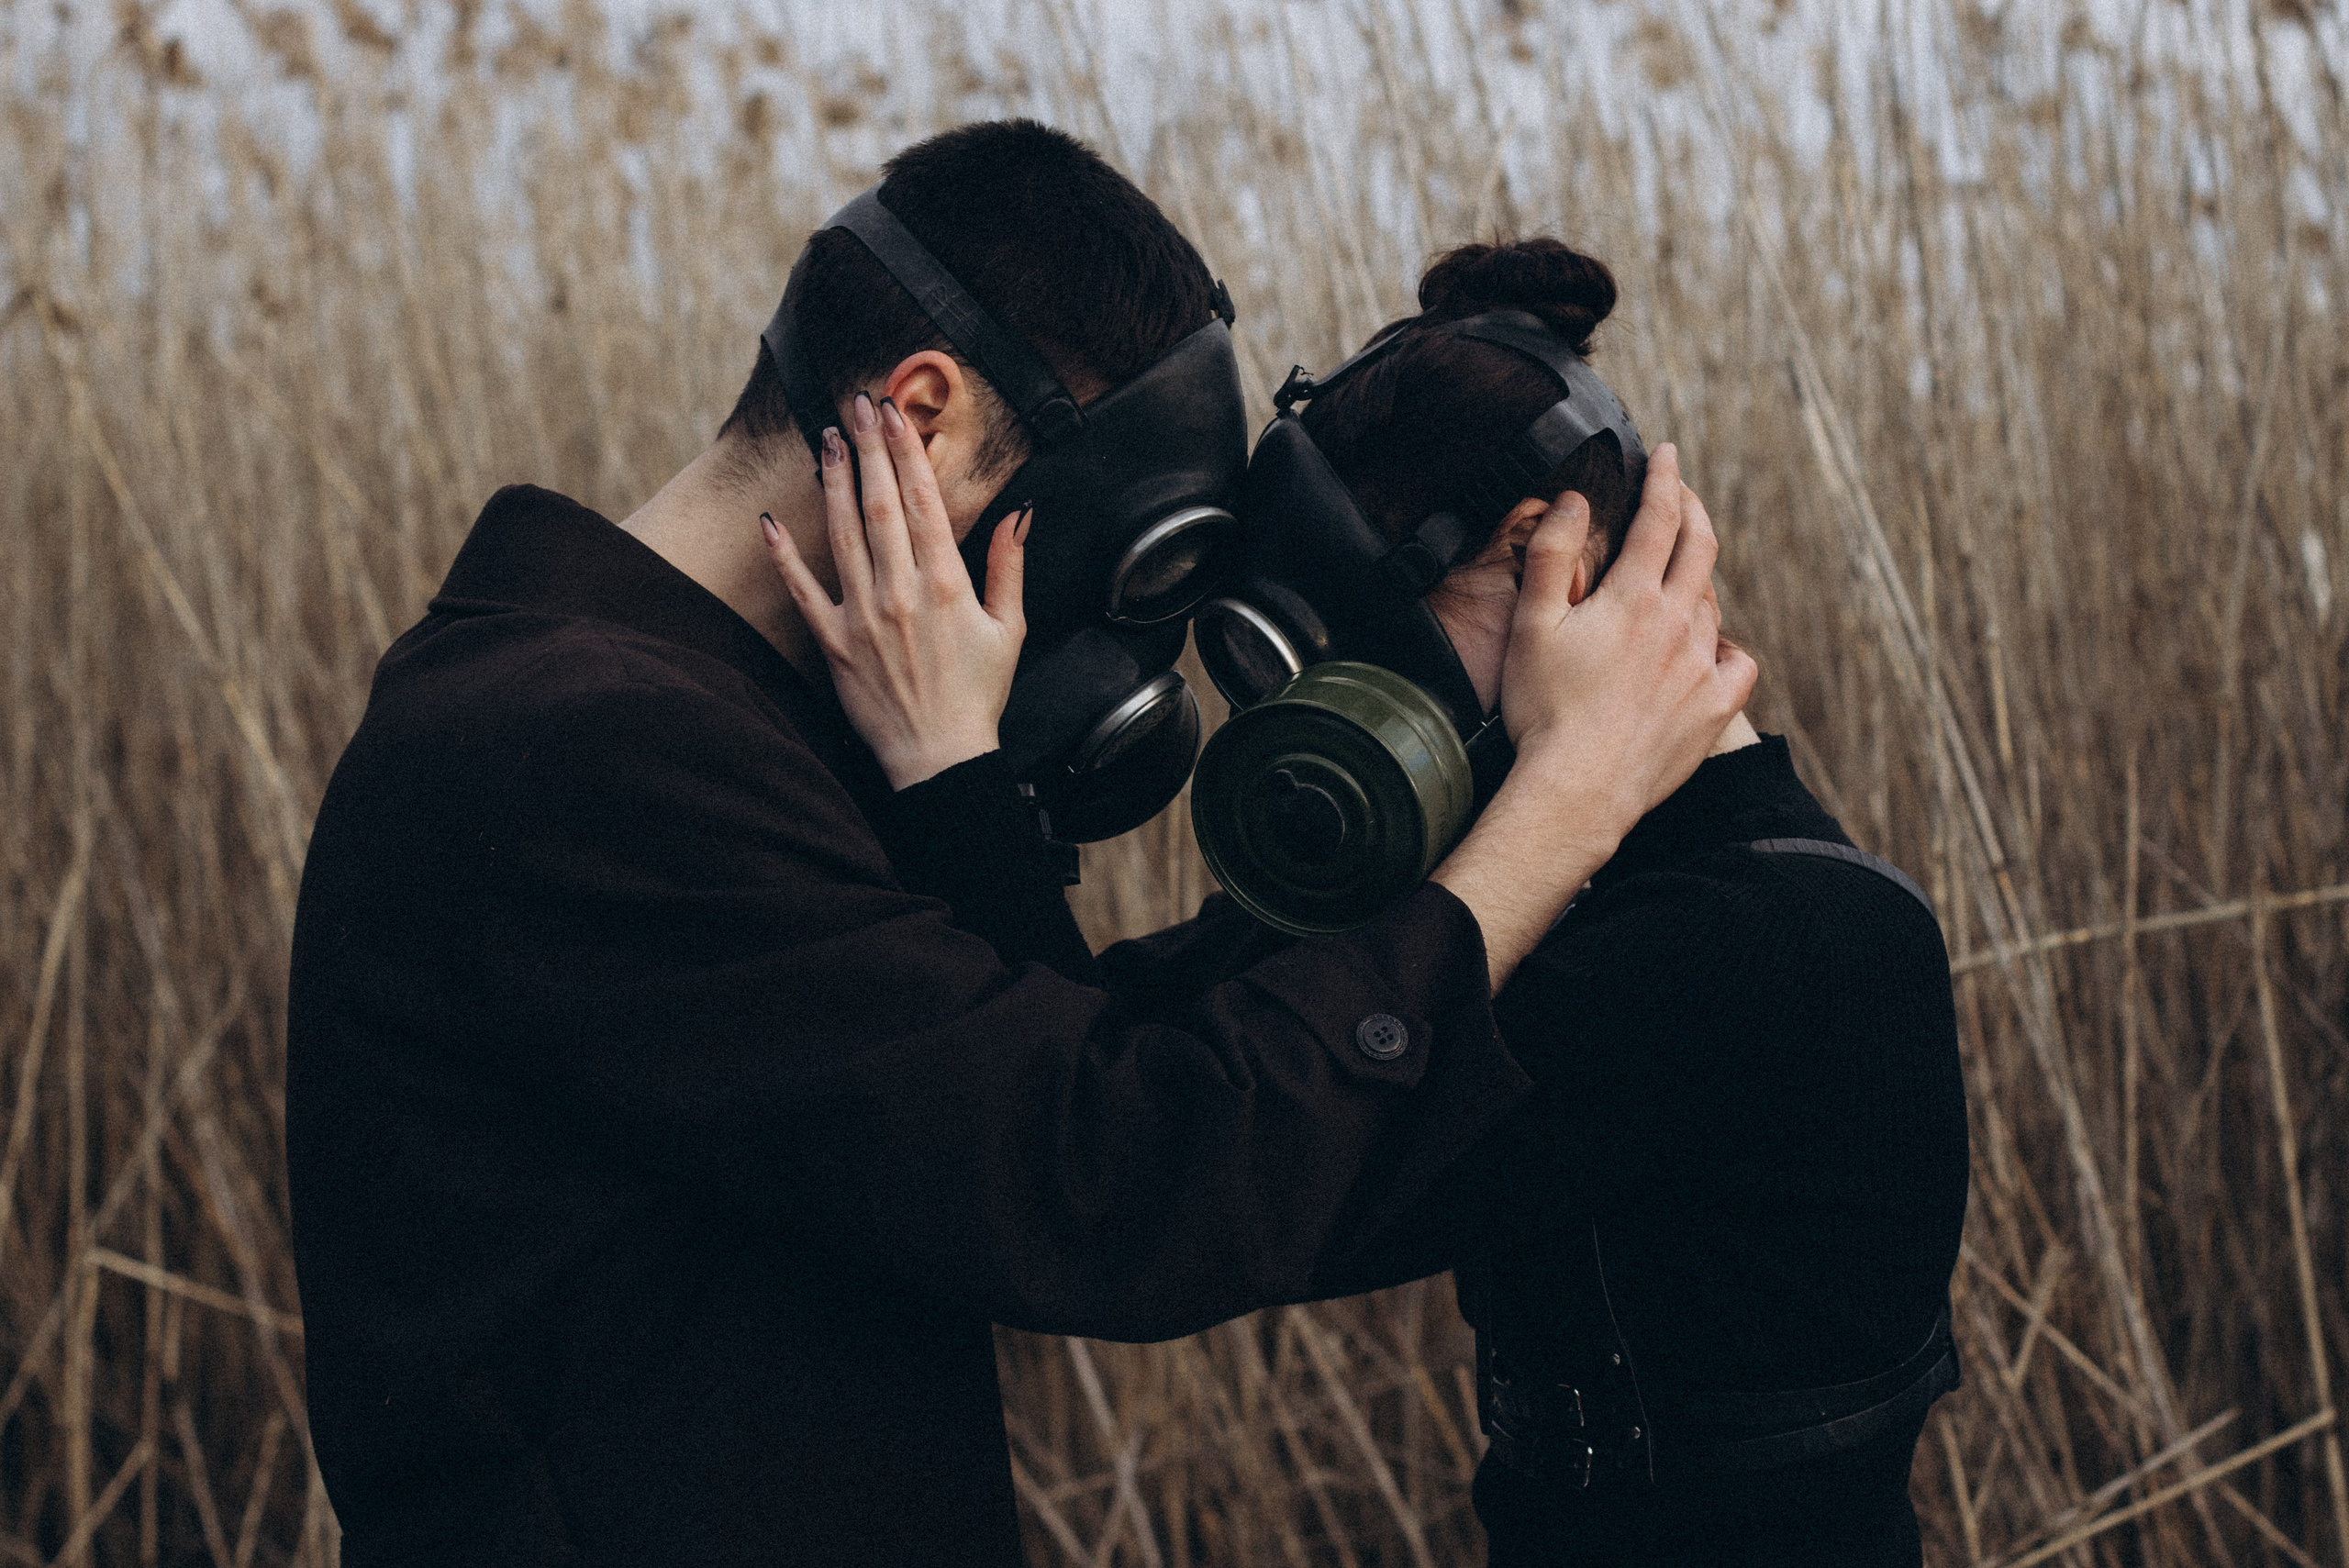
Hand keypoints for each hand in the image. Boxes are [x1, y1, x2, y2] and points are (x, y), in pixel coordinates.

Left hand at [764, 391, 1029, 788]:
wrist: (939, 758)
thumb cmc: (977, 696)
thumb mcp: (1010, 629)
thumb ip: (1009, 566)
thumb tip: (1019, 513)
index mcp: (947, 584)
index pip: (923, 500)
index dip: (907, 450)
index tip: (896, 412)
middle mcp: (902, 591)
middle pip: (880, 503)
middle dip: (869, 447)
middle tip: (857, 403)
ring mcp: (863, 615)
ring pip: (842, 533)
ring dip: (834, 482)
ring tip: (827, 438)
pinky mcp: (834, 642)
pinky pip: (804, 591)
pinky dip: (784, 556)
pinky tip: (770, 521)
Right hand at [1502, 442, 1751, 820]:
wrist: (1579, 790)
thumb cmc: (1545, 711)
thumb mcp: (1532, 625)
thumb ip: (1552, 555)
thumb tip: (1573, 502)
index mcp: (1632, 597)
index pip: (1659, 518)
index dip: (1664, 478)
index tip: (1666, 454)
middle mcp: (1677, 623)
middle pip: (1701, 546)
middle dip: (1692, 510)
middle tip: (1681, 495)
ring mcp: (1701, 666)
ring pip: (1713, 602)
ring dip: (1699, 578)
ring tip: (1678, 577)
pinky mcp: (1714, 708)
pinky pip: (1738, 661)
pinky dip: (1725, 646)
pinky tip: (1707, 649)